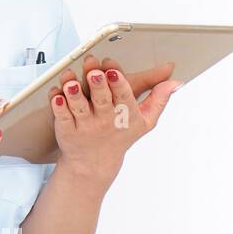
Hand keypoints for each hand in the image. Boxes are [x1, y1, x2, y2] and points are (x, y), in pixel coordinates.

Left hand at [49, 52, 182, 176]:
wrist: (94, 162)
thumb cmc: (120, 135)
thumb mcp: (145, 121)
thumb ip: (159, 99)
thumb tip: (176, 82)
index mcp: (125, 114)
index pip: (123, 97)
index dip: (118, 83)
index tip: (112, 71)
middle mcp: (104, 119)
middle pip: (101, 99)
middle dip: (97, 84)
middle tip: (93, 71)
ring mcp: (85, 125)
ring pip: (79, 107)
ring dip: (74, 94)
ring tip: (71, 82)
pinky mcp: (67, 129)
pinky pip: (62, 116)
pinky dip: (58, 105)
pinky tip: (56, 94)